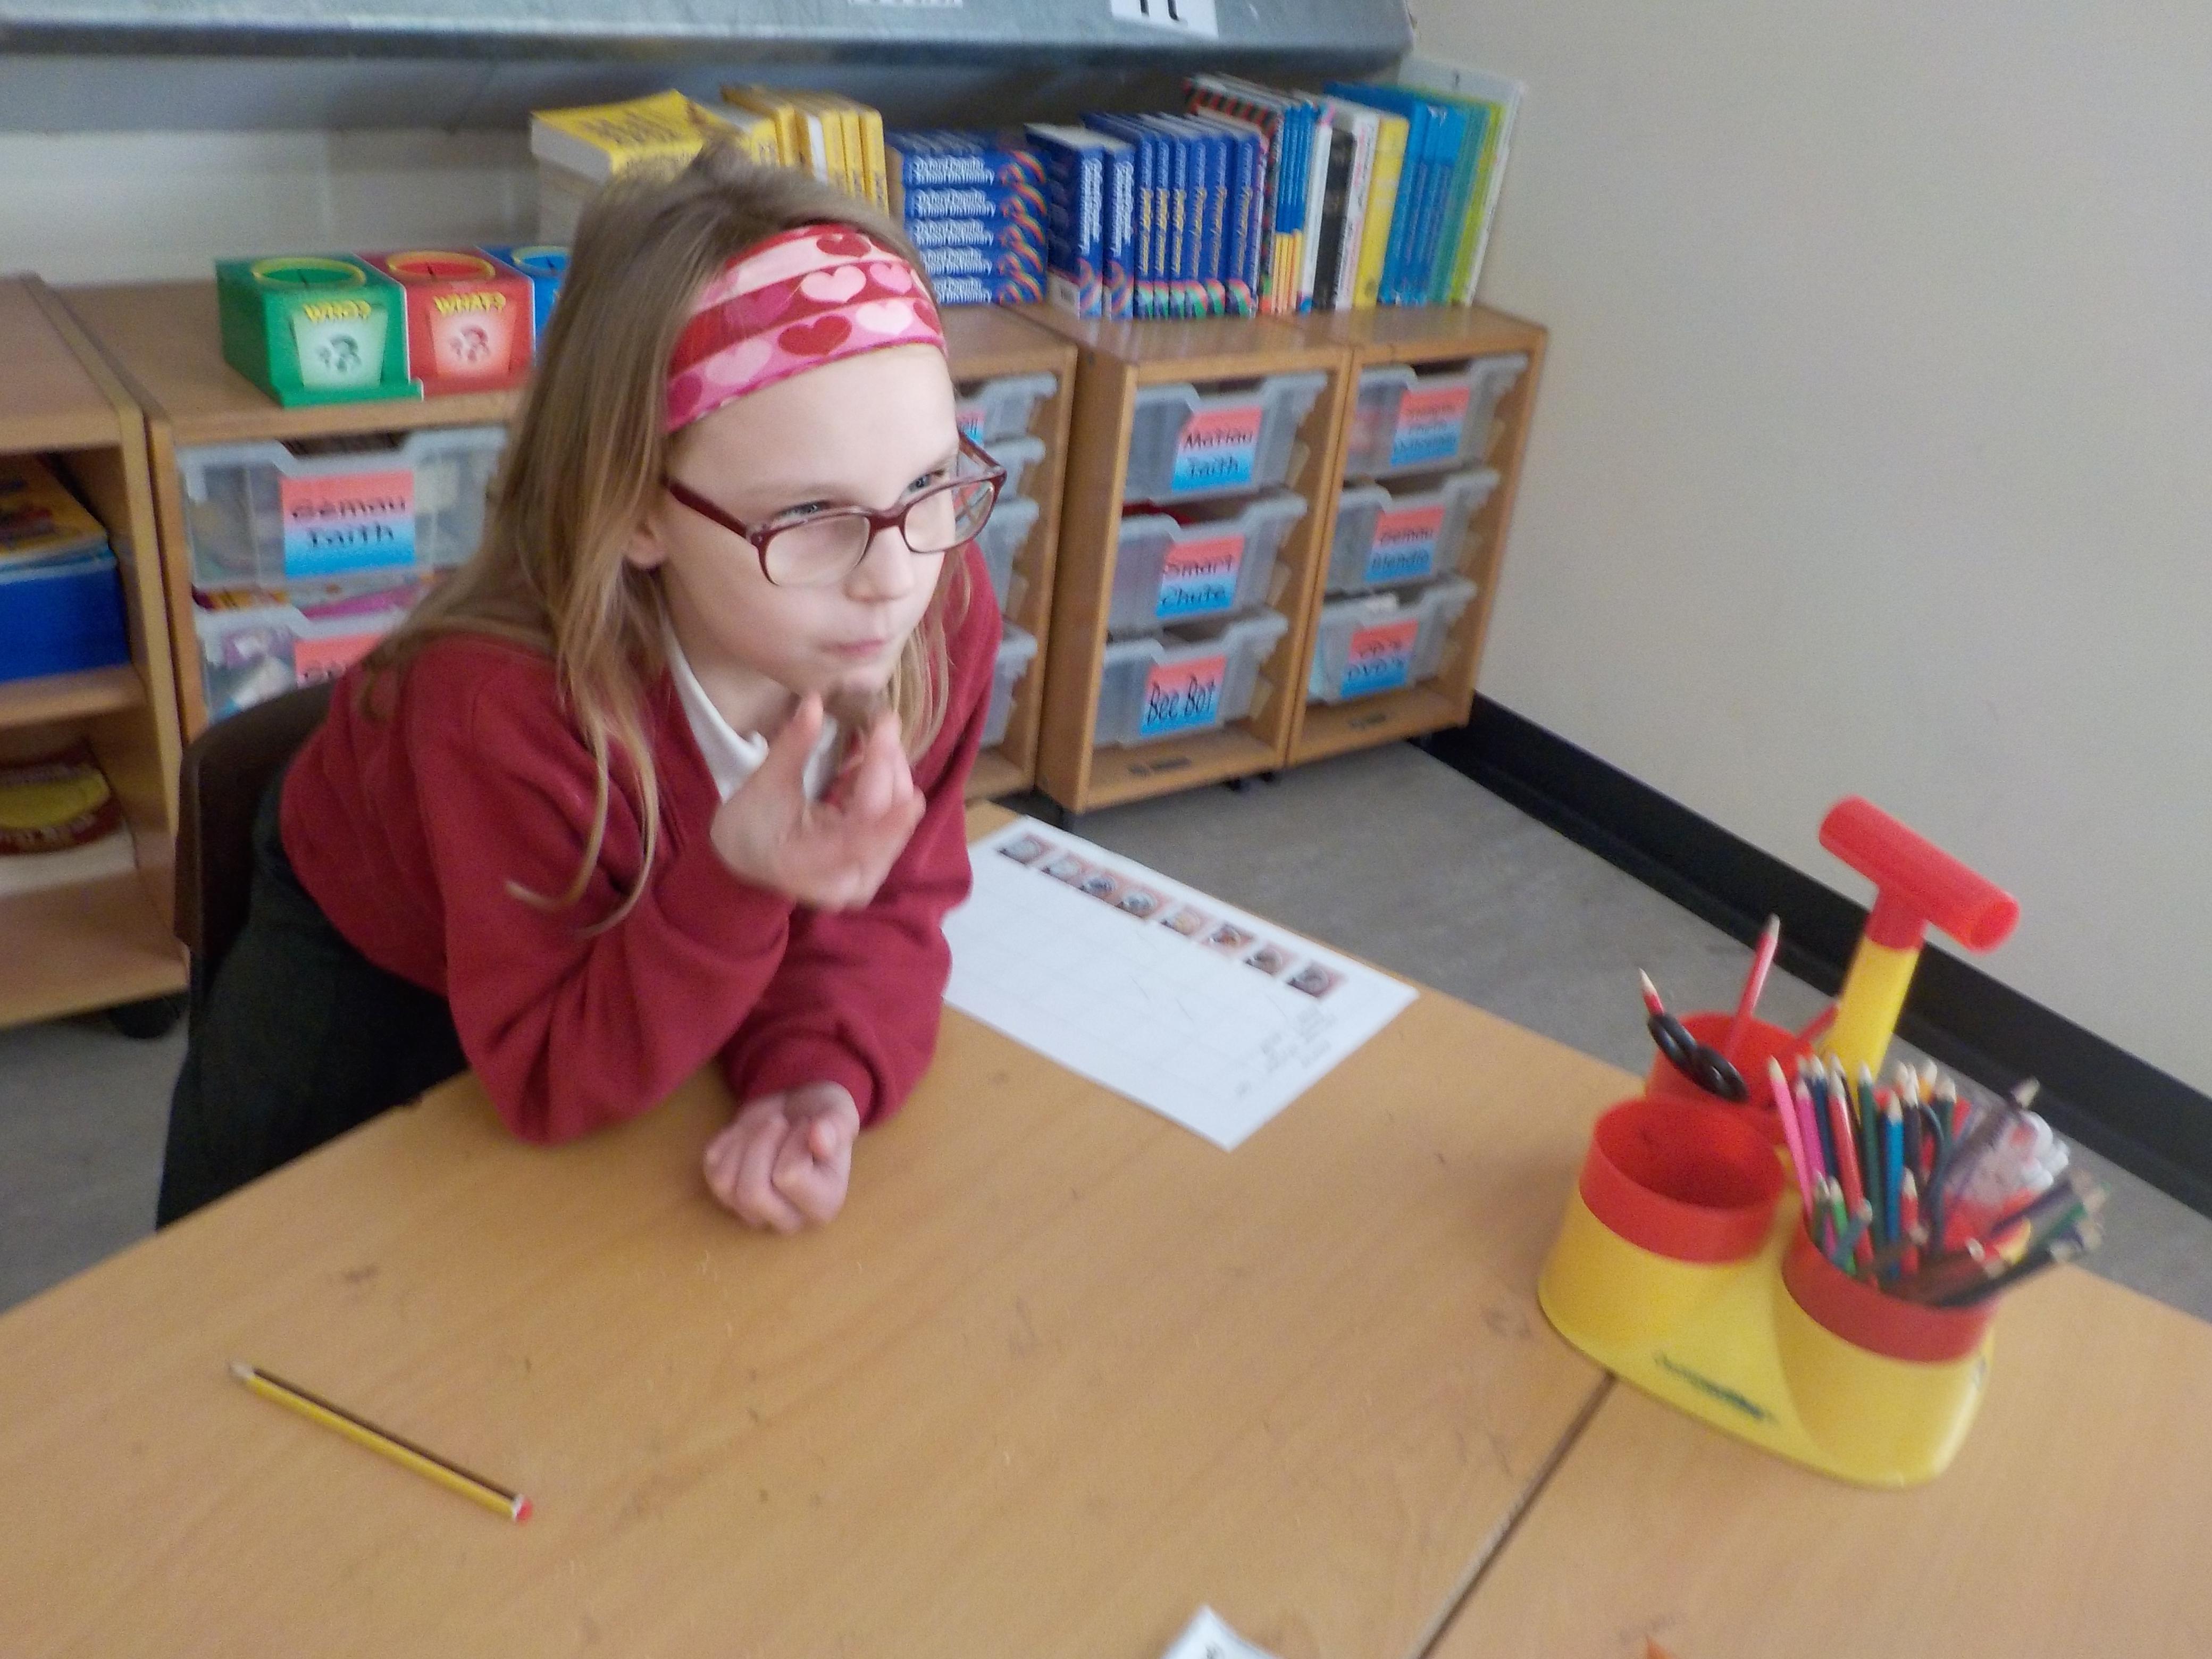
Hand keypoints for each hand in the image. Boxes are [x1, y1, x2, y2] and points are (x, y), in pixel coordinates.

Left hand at [702, 1081, 859, 1232]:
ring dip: (743, 1142)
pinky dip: (726, 1142)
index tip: (807, 1127)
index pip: (790, 1178)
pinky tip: (746, 1133)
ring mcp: (754, 1212)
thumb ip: (835, 1126)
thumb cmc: (823, 1117)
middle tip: (779, 1122)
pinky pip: (711, 1170)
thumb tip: (819, 1139)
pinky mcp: (727, 1196)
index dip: (794, 1143)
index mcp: (824, 1205)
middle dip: (761, 1145)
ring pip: (727, 1184)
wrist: (799, 1112)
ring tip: (765, 1127)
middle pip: (753, 1194)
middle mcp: (789, 1219)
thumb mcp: (839, 1113)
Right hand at [710, 694, 924, 909]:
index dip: (888, 804)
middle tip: (884, 722)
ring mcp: (864, 875)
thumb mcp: (765, 785)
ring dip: (890, 774)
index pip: (862, 836)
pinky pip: (891, 822)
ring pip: (895, 820)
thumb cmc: (749, 827)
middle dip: (888, 767)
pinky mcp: (871, 864)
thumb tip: (814, 701)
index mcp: (814, 863)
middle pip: (884, 821)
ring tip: (879, 735)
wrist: (743, 860)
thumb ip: (793, 746)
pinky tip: (874, 760)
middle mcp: (848, 880)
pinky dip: (885, 788)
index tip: (906, 771)